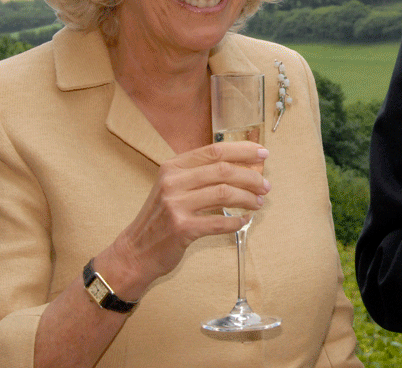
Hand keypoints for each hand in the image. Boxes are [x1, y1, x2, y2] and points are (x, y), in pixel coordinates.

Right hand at [97, 141, 270, 298]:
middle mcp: (173, 182)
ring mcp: (176, 205)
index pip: (214, 151)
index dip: (242, 150)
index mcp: (173, 167)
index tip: (262, 153)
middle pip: (223, 170)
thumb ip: (201, 175)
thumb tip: (243, 166)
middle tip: (265, 185)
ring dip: (247, 198)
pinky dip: (236, 222)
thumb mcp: (174, 187)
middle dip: (250, 177)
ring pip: (224, 193)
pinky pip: (219, 222)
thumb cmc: (161, 218)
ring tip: (258, 202)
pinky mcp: (181, 228)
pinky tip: (244, 221)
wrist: (136, 250)